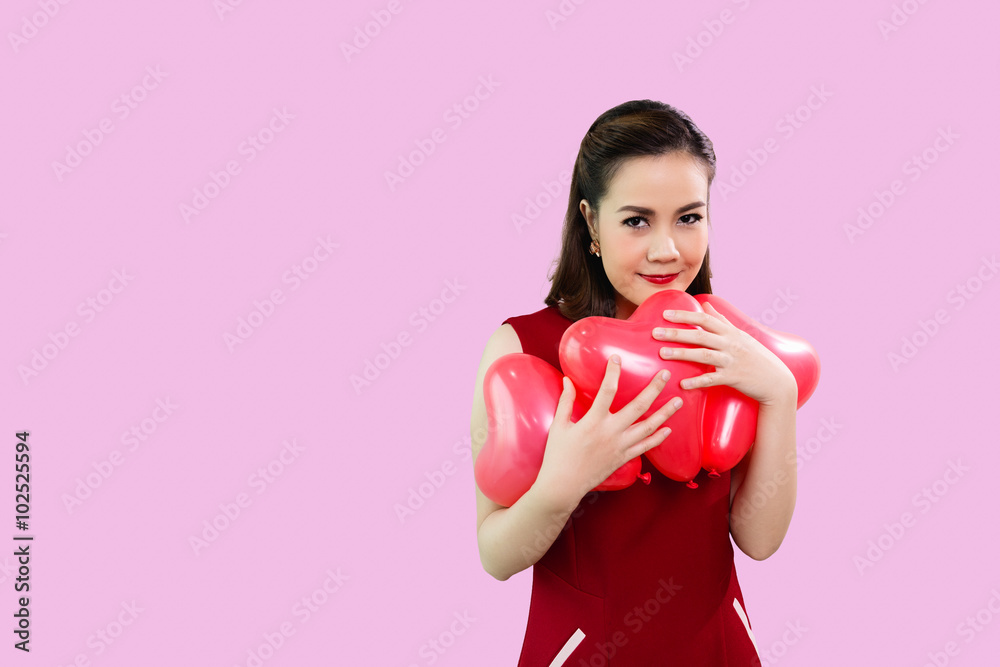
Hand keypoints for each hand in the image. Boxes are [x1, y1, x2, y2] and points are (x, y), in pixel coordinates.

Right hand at [532, 354, 683, 508]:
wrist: (563, 485)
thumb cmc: (557, 455)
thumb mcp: (559, 426)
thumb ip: (565, 402)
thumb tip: (567, 380)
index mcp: (593, 421)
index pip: (607, 390)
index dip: (613, 372)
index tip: (617, 358)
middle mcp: (610, 432)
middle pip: (638, 406)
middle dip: (653, 389)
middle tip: (665, 375)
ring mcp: (620, 446)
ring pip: (648, 427)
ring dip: (665, 413)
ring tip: (678, 401)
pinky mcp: (623, 458)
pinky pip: (645, 447)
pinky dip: (658, 438)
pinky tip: (668, 429)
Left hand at [653, 301, 796, 406]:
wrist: (777, 382)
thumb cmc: (757, 358)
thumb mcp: (742, 336)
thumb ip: (722, 321)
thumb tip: (707, 306)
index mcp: (731, 333)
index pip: (705, 319)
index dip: (685, 315)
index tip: (665, 314)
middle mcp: (731, 344)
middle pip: (700, 335)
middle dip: (676, 333)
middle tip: (655, 332)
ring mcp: (732, 361)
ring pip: (704, 355)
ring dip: (682, 354)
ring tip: (663, 353)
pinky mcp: (734, 378)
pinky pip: (713, 379)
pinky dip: (698, 381)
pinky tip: (683, 383)